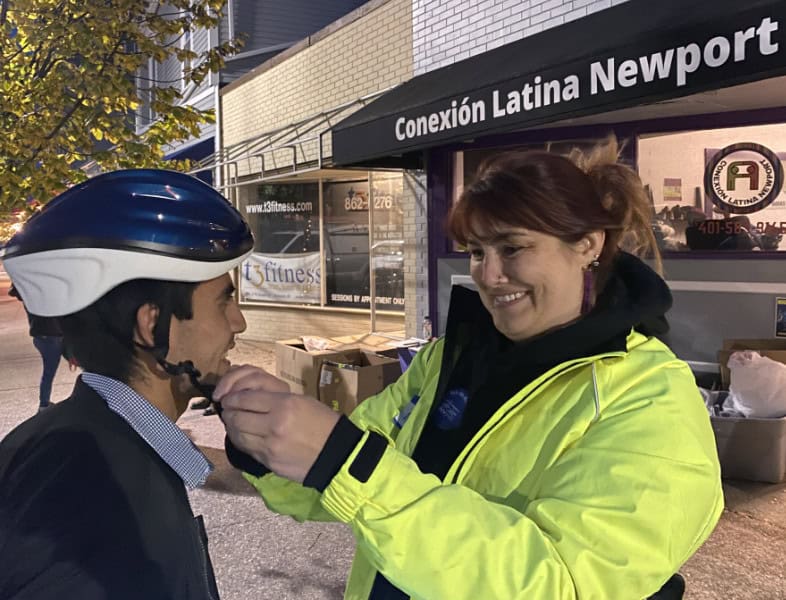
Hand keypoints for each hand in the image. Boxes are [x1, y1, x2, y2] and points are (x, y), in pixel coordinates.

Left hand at [214, 365, 340, 482]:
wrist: (337, 453)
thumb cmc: (323, 423)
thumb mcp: (302, 401)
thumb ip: (274, 400)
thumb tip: (248, 400)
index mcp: (285, 405)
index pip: (245, 399)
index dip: (233, 398)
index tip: (230, 397)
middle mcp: (274, 425)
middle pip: (237, 417)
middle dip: (229, 412)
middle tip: (228, 409)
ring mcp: (270, 446)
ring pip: (237, 435)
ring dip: (232, 427)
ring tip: (234, 422)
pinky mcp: (268, 462)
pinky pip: (247, 449)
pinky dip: (241, 441)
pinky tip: (244, 436)